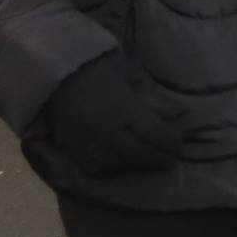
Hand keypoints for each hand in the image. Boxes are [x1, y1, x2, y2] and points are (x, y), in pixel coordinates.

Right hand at [36, 51, 181, 176]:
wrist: (56, 74)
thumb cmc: (98, 67)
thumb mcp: (132, 75)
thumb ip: (153, 99)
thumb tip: (178, 115)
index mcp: (123, 109)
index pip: (154, 134)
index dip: (171, 142)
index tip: (180, 144)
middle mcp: (107, 131)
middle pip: (139, 154)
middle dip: (158, 159)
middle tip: (171, 160)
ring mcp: (88, 143)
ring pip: (119, 165)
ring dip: (138, 166)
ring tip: (152, 164)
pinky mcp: (73, 150)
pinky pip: (97, 167)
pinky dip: (114, 168)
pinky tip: (125, 165)